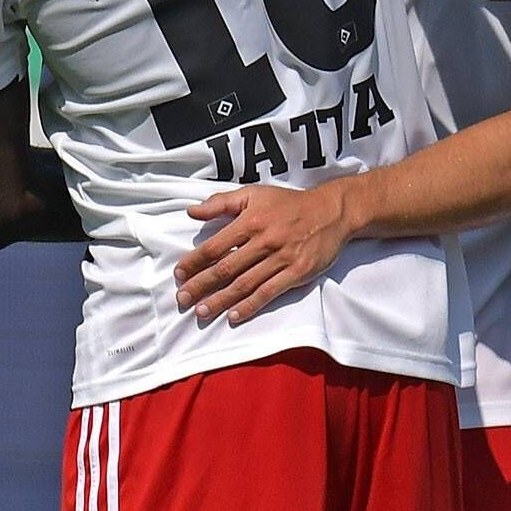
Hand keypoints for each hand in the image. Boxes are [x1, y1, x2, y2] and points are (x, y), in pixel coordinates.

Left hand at [175, 183, 351, 323]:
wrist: (331, 212)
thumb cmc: (288, 204)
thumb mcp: (254, 194)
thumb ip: (221, 203)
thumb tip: (191, 211)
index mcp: (250, 221)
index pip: (214, 246)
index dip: (194, 262)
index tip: (179, 275)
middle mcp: (264, 241)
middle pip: (226, 268)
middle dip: (201, 286)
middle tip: (182, 299)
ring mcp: (281, 259)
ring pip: (244, 284)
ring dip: (220, 300)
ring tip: (201, 312)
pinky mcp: (296, 273)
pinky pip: (268, 293)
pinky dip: (249, 306)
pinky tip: (233, 316)